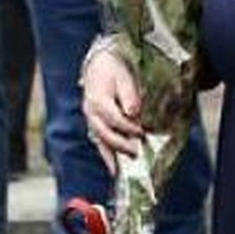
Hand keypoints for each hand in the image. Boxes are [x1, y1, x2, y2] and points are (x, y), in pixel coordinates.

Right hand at [82, 42, 144, 171]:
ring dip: (114, 155)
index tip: (143, 133)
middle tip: (138, 153)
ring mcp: (91, 121)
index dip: (129, 127)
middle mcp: (91, 113)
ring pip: (101, 142)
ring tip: (128, 167)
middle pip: (106, 134)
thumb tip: (134, 112)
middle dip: (122, 145)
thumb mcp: (123, 77)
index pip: (115, 119)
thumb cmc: (114, 70)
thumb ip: (129, 95)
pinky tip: (116, 169)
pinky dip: (108, 156)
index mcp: (98, 100)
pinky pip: (99, 144)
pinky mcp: (94, 126)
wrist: (99, 65)